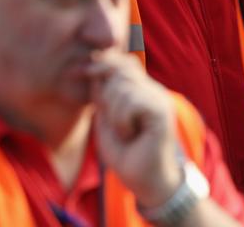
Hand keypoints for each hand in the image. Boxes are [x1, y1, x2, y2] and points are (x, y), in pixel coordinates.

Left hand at [90, 54, 182, 209]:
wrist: (144, 180)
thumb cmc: (125, 153)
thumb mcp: (106, 119)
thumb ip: (103, 96)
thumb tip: (95, 71)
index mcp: (141, 90)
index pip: (124, 62)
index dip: (103, 63)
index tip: (82, 71)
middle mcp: (153, 91)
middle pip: (121, 71)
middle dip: (105, 94)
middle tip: (109, 120)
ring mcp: (159, 99)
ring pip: (123, 88)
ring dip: (113, 113)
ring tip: (122, 132)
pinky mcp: (161, 112)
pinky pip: (131, 102)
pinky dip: (122, 121)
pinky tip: (129, 135)